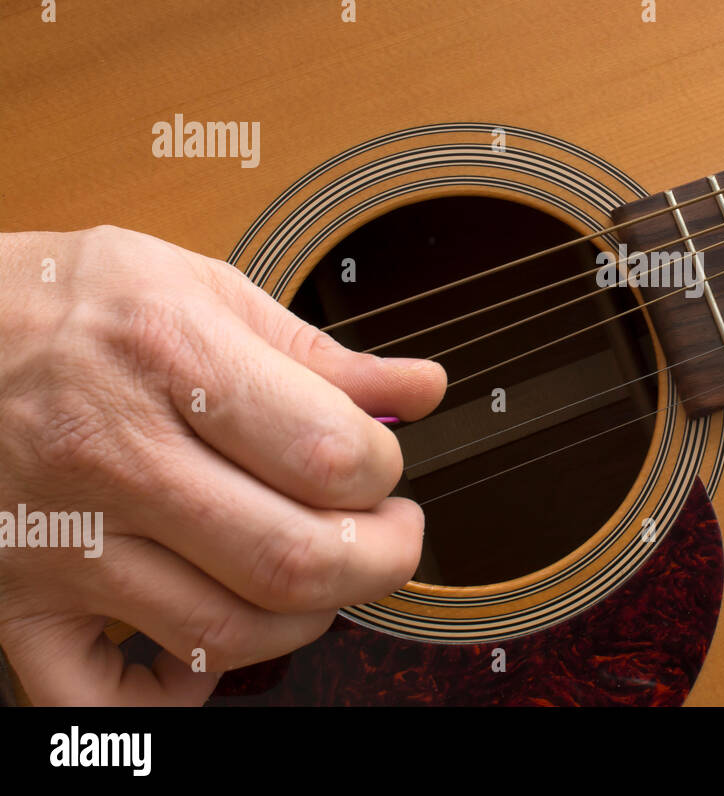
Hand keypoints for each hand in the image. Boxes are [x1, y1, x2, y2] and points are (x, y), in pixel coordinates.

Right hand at [0, 226, 444, 703]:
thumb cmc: (71, 304)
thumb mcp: (199, 288)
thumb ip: (318, 352)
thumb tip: (420, 389)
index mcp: (170, 357)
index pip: (326, 454)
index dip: (385, 472)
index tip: (383, 466)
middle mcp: (112, 454)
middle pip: (292, 558)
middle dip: (379, 558)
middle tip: (390, 534)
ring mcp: (62, 539)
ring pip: (225, 632)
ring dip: (306, 617)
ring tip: (316, 570)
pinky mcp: (17, 599)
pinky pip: (96, 698)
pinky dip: (172, 694)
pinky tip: (204, 650)